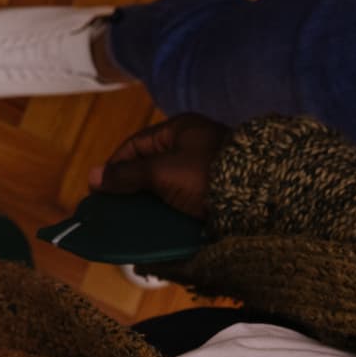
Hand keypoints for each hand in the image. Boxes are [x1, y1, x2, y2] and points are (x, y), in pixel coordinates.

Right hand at [91, 114, 231, 219]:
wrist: (263, 200)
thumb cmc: (207, 175)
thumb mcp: (161, 172)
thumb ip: (127, 175)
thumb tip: (93, 177)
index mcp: (181, 129)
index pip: (136, 144)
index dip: (114, 166)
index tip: (99, 190)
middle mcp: (195, 146)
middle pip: (152, 167)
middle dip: (132, 189)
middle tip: (116, 210)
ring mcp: (209, 170)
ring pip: (168, 187)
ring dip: (152, 204)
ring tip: (135, 223)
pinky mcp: (220, 193)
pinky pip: (186, 201)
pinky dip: (171, 213)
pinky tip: (160, 227)